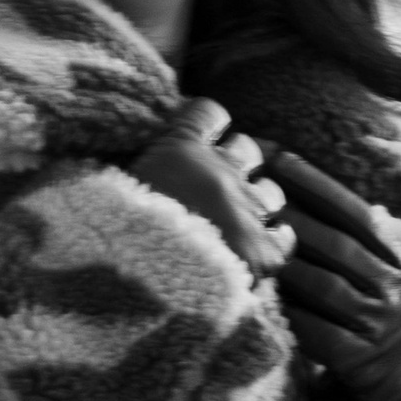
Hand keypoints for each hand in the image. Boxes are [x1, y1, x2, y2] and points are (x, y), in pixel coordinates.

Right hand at [127, 100, 293, 278]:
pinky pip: (286, 235)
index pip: (208, 111)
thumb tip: (130, 171)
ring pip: (271, 190)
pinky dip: (276, 237)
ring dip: (257, 200)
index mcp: (182, 150)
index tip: (200, 134)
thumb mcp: (113, 191)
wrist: (144, 288)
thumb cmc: (118, 238)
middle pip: (247, 148)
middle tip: (216, 185)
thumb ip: (134, 172)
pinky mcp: (263, 252)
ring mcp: (247, 210)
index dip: (207, 122)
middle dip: (236, 162)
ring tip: (238, 219)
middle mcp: (222, 172)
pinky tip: (261, 245)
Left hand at [262, 145, 400, 400]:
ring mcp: (381, 326)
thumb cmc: (389, 319)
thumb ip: (356, 246)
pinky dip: (291, 314)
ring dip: (287, 263)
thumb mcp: (388, 278)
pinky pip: (321, 334)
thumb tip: (301, 193)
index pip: (359, 215)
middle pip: (340, 246)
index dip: (320, 185)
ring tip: (250, 241)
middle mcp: (396, 289)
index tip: (280, 158)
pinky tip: (265, 299)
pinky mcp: (362, 363)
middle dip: (294, 215)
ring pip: (328, 287)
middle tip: (252, 191)